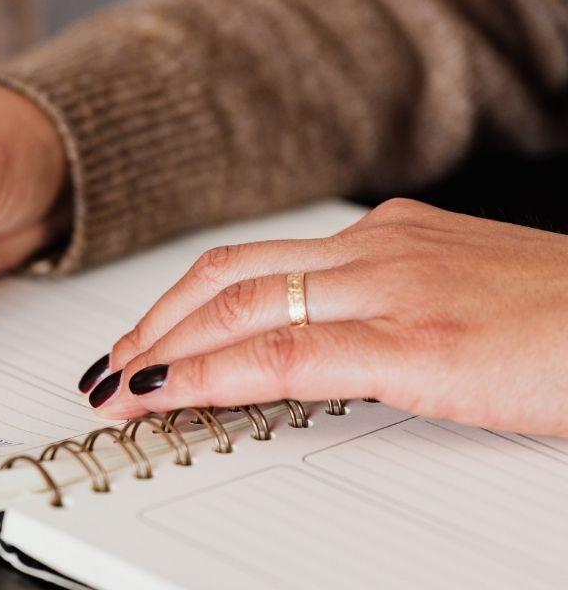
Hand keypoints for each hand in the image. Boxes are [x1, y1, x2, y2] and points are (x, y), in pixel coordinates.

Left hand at [80, 199, 567, 437]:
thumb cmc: (563, 319)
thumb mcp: (457, 297)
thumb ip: (385, 309)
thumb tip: (322, 343)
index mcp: (384, 238)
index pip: (252, 264)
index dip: (183, 302)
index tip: (144, 339)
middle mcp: (374, 250)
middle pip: (226, 276)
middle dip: (155, 322)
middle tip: (110, 363)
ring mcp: (389, 288)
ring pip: (239, 307)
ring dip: (163, 346)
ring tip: (119, 384)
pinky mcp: (413, 341)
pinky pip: (283, 353)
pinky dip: (210, 372)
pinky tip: (167, 393)